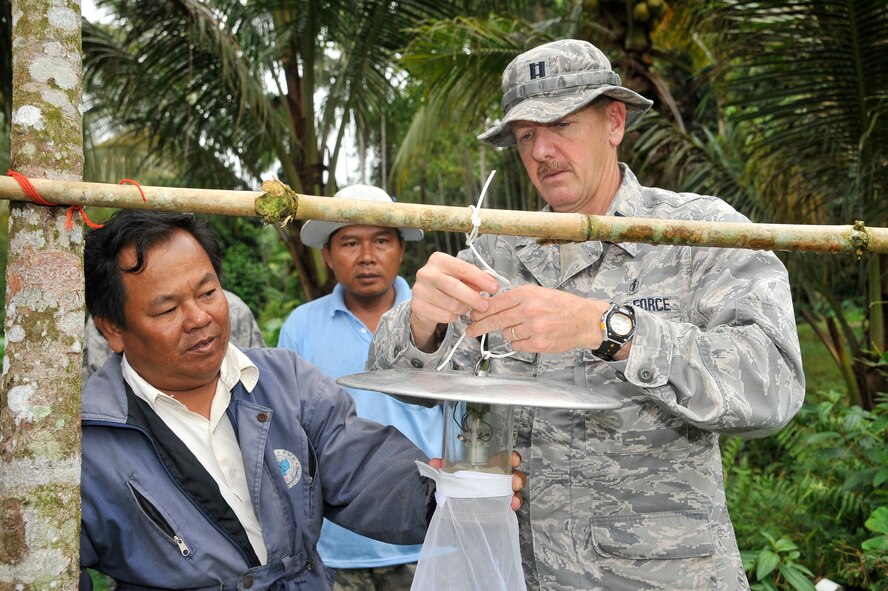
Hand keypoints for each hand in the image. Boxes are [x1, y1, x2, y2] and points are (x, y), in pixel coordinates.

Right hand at [409, 252, 500, 350]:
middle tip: (485, 305)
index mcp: (438, 260)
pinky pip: (444, 316)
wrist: (424, 299)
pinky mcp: (417, 306)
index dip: (481, 279)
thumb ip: (475, 278)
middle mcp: (426, 273)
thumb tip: (493, 282)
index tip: (495, 288)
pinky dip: (453, 317)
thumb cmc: (447, 284)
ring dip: (463, 309)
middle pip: (456, 287)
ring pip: (452, 305)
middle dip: (474, 298)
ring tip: (464, 306)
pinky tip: (452, 312)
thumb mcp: (460, 277)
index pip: (463, 269)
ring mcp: (419, 290)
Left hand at [428, 451, 525, 511]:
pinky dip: (512, 506)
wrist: (453, 503)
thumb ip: (442, 468)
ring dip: (517, 494)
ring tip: (514, 500)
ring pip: (515, 492)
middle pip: (514, 475)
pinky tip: (511, 508)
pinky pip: (509, 505)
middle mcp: (498, 478)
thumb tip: (433, 463)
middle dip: (518, 477)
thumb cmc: (458, 481)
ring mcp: (500, 493)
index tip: (514, 460)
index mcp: (490, 466)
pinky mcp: (498, 507)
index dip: (513, 458)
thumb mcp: (450, 473)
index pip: (505, 459)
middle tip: (514, 482)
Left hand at [467, 285, 610, 353]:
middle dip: (479, 326)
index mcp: (526, 294)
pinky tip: (531, 336)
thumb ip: (516, 299)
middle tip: (471, 330)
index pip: (495, 303)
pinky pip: (517, 345)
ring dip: (510, 333)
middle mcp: (529, 310)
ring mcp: (533, 328)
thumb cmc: (562, 306)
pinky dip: (520, 343)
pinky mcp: (538, 344)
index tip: (472, 315)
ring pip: (506, 334)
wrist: (585, 320)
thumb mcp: (538, 293)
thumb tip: (491, 306)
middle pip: (494, 320)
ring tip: (524, 328)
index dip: (480, 310)